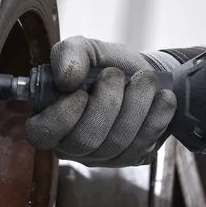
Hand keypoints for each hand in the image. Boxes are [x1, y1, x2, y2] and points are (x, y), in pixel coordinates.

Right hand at [25, 36, 177, 166]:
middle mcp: (72, 145)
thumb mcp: (86, 48)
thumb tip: (66, 78)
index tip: (82, 90)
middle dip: (107, 103)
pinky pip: (143, 145)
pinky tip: (163, 97)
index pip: (42, 134)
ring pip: (117, 143)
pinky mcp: (132, 158)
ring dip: (135, 105)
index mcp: (49, 119)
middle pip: (85, 140)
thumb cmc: (106, 64)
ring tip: (145, 79)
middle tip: (117, 75)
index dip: (63, 114)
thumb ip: (70, 53)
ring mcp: (103, 157)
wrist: (143, 74)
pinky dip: (157, 117)